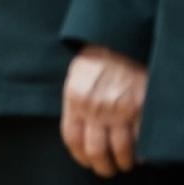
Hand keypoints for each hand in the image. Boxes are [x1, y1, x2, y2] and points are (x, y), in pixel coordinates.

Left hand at [62, 45, 147, 176]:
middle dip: (101, 166)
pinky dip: (140, 152)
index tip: (86, 161)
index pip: (72, 139)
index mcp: (75, 101)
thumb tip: (79, 130)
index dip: (79, 155)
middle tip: (106, 169)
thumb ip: (75, 105)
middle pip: (96, 150)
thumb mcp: (74, 80)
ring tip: (123, 164)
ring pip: (120, 150)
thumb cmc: (94, 62)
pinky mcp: (140, 109)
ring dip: (122, 162)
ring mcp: (119, 110)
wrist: (116, 44)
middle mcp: (95, 108)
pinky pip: (140, 139)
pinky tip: (139, 155)